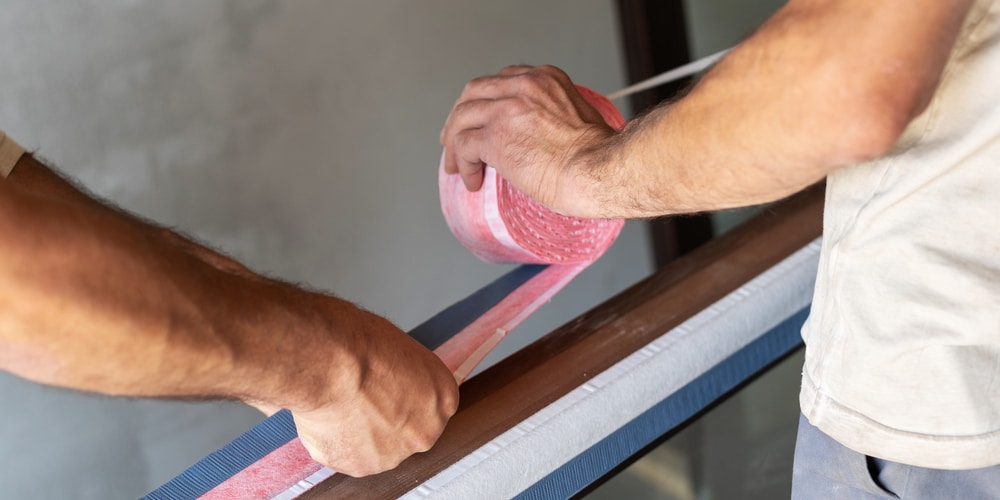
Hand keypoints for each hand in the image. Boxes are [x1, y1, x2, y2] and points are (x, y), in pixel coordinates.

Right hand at [285, 306, 458, 476]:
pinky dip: (335, 440)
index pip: (429, 407)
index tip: (387, 390)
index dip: (403, 397)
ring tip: (341, 402)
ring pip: (376, 446)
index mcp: (443, 400)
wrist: (330, 364)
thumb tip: (394, 381)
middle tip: (362, 397)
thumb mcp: (402, 350)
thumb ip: (407, 377)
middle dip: (385, 419)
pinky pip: (347, 454)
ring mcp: (394, 454)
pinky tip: (330, 416)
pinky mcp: (361, 467)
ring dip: (359, 432)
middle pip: (406, 432)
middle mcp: (425, 433)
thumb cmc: (362, 346)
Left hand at [439, 65, 616, 215]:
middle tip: (453, 138)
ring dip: (453, 142)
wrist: (599, 170)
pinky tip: (471, 180)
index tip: (480, 117)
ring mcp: (505, 110)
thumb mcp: (579, 117)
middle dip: (459, 116)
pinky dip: (462, 164)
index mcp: (545, 78)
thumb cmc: (599, 156)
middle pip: (473, 92)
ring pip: (462, 118)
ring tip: (455, 166)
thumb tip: (537, 138)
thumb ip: (553, 116)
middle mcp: (523, 86)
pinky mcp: (494, 138)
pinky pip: (464, 146)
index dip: (485, 100)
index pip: (502, 80)